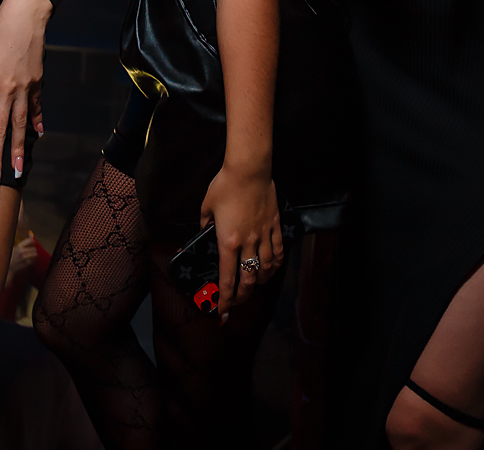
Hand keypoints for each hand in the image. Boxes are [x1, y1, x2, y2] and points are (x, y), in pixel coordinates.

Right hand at [5, 232, 36, 287]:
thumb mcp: (14, 248)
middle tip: (33, 251)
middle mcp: (21, 252)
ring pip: (34, 255)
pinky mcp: (24, 265)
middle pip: (33, 249)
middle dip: (34, 250)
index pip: (30, 241)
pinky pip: (32, 261)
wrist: (6, 267)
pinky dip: (32, 261)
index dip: (33, 241)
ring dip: (34, 255)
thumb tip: (32, 236)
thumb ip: (23, 243)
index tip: (33, 243)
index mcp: (19, 246)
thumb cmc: (10, 256)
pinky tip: (29, 261)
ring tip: (32, 256)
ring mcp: (23, 259)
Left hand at [199, 162, 281, 321]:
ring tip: (254, 286)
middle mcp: (247, 243)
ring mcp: (263, 235)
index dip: (225, 300)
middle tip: (236, 304)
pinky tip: (272, 267)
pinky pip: (278, 250)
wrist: (249, 170)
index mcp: (227, 242)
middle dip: (242, 297)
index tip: (222, 313)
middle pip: (248, 279)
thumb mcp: (206, 206)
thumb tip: (204, 231)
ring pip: (266, 268)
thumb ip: (205, 223)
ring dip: (259, 282)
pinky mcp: (274, 225)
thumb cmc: (225, 186)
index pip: (227, 278)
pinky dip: (276, 264)